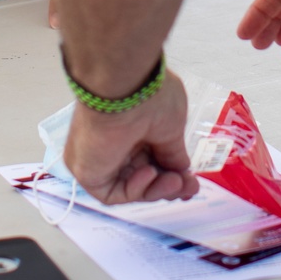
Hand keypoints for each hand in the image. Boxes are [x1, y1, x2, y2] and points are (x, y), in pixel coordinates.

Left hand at [63, 69, 198, 203]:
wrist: (124, 86)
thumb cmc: (149, 96)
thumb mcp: (171, 127)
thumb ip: (173, 153)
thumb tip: (181, 172)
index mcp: (133, 126)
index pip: (152, 159)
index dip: (172, 173)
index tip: (192, 182)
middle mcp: (115, 140)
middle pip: (143, 176)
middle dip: (169, 186)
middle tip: (190, 187)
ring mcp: (100, 156)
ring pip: (131, 187)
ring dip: (157, 189)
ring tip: (175, 181)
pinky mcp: (88, 170)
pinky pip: (113, 192)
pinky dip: (135, 189)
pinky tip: (148, 172)